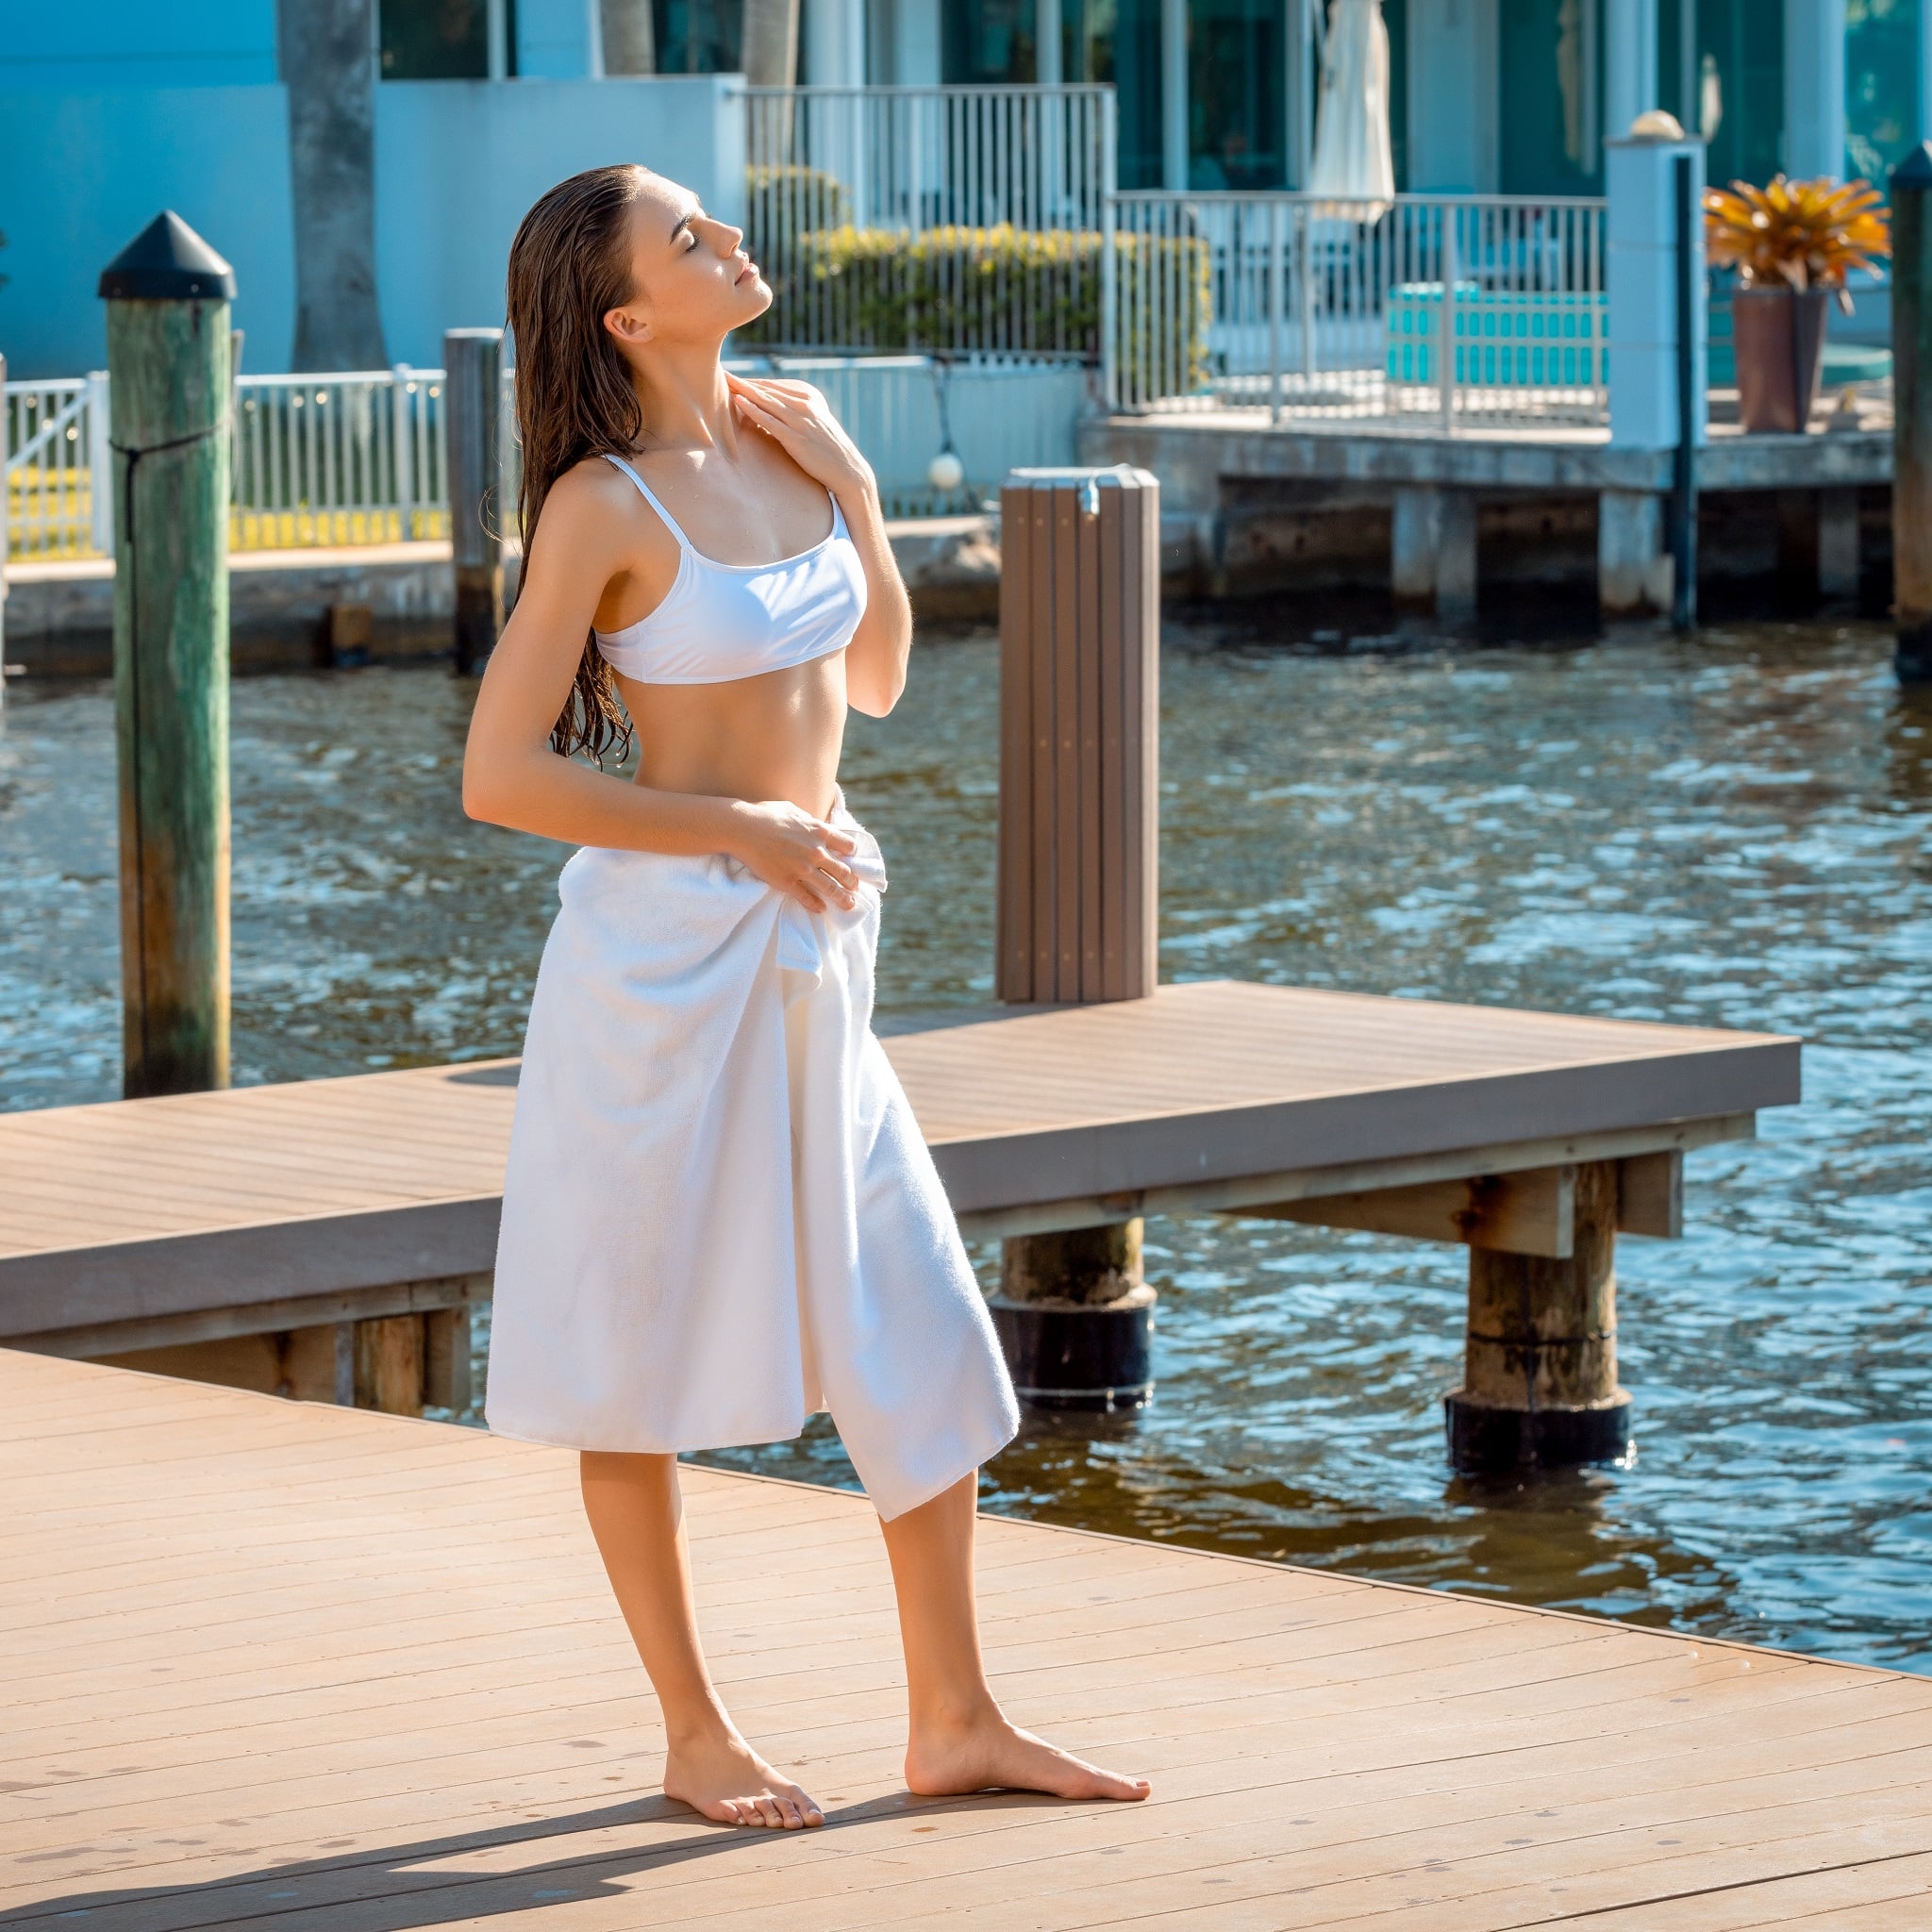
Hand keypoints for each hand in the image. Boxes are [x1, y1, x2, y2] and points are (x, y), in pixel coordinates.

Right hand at [725, 800, 861, 913]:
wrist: (742, 828)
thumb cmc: (766, 814)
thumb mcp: (795, 811)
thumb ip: (810, 822)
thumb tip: (817, 825)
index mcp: (820, 832)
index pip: (847, 846)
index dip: (850, 853)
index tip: (849, 858)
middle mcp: (816, 852)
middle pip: (843, 871)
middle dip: (851, 881)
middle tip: (855, 887)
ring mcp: (802, 869)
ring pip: (829, 888)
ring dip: (842, 898)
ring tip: (849, 905)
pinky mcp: (787, 881)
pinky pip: (806, 897)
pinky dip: (815, 905)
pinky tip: (820, 909)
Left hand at [726, 373, 875, 497]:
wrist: (847, 470)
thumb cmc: (827, 449)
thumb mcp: (814, 423)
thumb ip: (795, 413)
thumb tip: (772, 410)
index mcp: (808, 397)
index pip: (772, 385)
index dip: (750, 381)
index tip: (730, 377)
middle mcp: (804, 404)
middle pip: (766, 389)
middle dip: (742, 381)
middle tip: (720, 373)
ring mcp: (801, 420)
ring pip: (766, 401)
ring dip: (743, 390)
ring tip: (723, 382)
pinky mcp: (796, 438)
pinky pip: (770, 420)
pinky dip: (754, 409)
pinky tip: (739, 401)